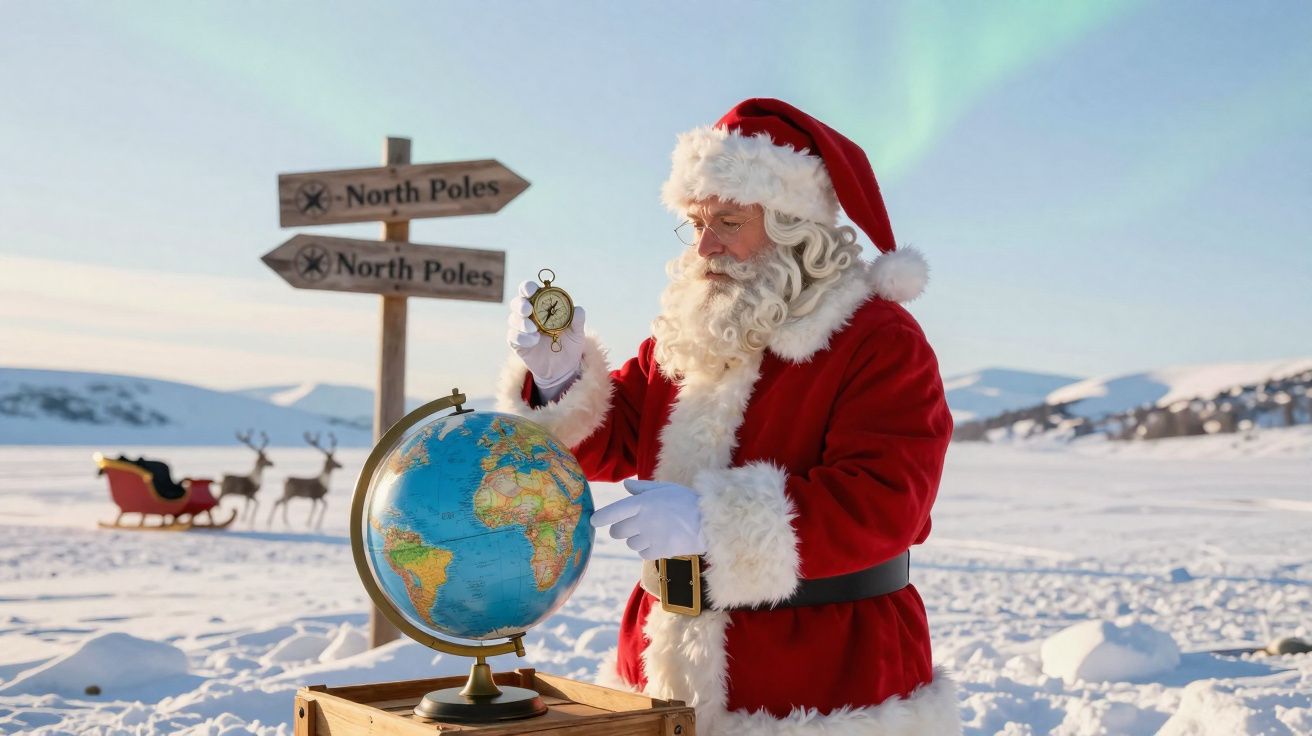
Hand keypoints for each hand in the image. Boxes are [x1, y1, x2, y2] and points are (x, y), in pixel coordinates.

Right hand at [507, 279, 585, 391]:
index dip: (528, 287)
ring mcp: (521, 329)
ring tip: (535, 330)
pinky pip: (513, 337)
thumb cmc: (569, 344)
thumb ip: (578, 320)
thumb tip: (578, 309)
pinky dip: (522, 337)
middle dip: (520, 304)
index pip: (530, 290)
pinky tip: (534, 341)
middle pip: (517, 302)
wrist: (563, 368)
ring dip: (522, 323)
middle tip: (528, 309)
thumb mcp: (577, 332)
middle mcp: (529, 314)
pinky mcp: (517, 343)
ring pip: (513, 319)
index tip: (531, 290)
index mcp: (541, 305)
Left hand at [591, 479, 706, 560]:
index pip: (611, 513)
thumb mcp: (664, 488)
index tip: (594, 520)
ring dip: (636, 538)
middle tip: (634, 524)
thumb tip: (625, 485)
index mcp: (641, 503)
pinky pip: (642, 553)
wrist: (707, 522)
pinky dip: (647, 549)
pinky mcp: (658, 551)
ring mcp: (649, 538)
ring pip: (630, 543)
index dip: (600, 518)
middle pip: (617, 531)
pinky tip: (658, 540)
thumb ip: (641, 488)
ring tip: (652, 531)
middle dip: (620, 528)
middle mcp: (641, 521)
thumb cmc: (686, 501)